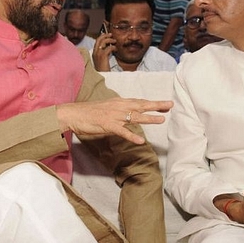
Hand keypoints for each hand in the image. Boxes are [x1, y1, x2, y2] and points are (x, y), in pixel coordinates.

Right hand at [56, 97, 172, 144]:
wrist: (73, 114)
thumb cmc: (88, 113)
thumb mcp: (107, 109)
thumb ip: (118, 112)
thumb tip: (127, 116)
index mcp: (118, 102)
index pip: (139, 102)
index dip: (152, 103)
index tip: (165, 104)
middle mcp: (118, 107)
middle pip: (141, 105)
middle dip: (156, 105)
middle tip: (170, 105)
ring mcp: (113, 116)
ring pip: (134, 116)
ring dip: (149, 118)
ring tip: (162, 120)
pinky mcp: (107, 125)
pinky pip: (122, 131)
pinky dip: (132, 135)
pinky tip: (140, 141)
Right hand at [92, 32, 115, 71]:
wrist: (102, 76)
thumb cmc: (103, 70)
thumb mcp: (102, 61)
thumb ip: (104, 54)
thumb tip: (109, 48)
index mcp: (94, 53)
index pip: (96, 42)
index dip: (101, 37)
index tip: (105, 34)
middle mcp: (95, 52)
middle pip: (99, 39)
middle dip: (105, 35)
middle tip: (111, 34)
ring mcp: (98, 54)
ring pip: (103, 42)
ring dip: (110, 40)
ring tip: (115, 41)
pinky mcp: (103, 56)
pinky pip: (108, 48)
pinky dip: (113, 47)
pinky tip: (116, 49)